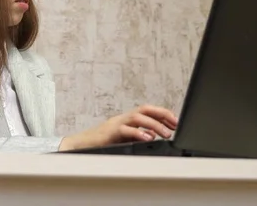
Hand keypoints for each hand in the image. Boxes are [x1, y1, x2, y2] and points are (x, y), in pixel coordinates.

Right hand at [59, 105, 178, 150]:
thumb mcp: (123, 139)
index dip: (163, 114)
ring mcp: (116, 123)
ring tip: (165, 134)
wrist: (81, 146)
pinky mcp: (110, 132)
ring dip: (154, 124)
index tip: (175, 122)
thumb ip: (137, 136)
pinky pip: (126, 130)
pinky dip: (138, 133)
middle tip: (174, 125)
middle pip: (145, 109)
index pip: (147, 111)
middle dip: (162, 115)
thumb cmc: (102, 143)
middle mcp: (122, 118)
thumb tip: (153, 135)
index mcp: (127, 119)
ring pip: (138, 117)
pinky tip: (148, 138)